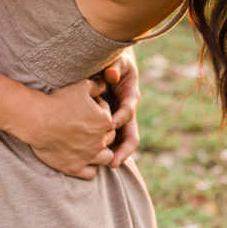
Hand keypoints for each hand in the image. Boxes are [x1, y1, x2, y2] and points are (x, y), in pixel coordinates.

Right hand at [26, 77, 115, 180]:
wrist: (38, 120)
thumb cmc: (60, 101)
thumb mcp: (81, 87)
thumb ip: (98, 86)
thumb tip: (105, 84)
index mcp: (105, 122)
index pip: (110, 117)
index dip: (100, 111)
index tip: (87, 109)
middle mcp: (100, 142)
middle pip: (110, 138)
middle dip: (103, 131)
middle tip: (88, 125)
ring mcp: (89, 157)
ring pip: (107, 158)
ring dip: (102, 152)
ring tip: (92, 145)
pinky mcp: (75, 168)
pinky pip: (91, 173)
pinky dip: (90, 167)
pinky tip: (83, 158)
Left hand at [102, 49, 140, 167]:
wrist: (112, 64)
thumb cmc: (114, 61)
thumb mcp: (116, 61)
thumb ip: (114, 67)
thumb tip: (111, 75)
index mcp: (130, 95)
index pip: (128, 110)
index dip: (120, 117)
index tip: (111, 124)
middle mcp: (127, 112)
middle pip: (131, 135)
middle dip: (124, 150)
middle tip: (113, 162)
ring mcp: (120, 120)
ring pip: (122, 142)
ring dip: (116, 154)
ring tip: (107, 166)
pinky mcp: (111, 124)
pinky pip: (112, 141)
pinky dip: (106, 150)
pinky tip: (95, 160)